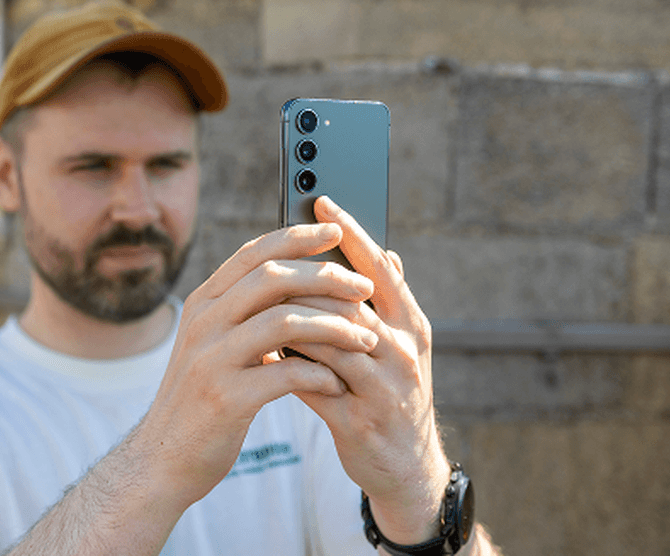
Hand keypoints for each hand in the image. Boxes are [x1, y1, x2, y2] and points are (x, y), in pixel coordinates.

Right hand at [136, 221, 379, 511]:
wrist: (163, 459)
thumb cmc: (203, 399)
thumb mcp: (214, 345)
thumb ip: (244, 313)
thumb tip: (296, 281)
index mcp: (204, 303)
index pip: (253, 253)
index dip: (296, 237)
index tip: (335, 231)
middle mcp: (203, 322)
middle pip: (273, 278)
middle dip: (326, 277)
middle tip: (365, 288)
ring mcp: (211, 358)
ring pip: (284, 321)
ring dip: (334, 327)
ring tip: (366, 338)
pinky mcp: (225, 398)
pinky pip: (286, 374)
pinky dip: (320, 374)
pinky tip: (339, 384)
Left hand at [283, 195, 449, 544]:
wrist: (406, 467)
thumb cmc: (392, 394)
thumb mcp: (399, 346)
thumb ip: (386, 304)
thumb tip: (384, 253)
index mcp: (412, 325)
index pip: (380, 268)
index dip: (351, 233)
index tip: (320, 202)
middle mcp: (403, 351)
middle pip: (350, 298)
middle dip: (307, 271)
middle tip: (271, 248)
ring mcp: (383, 388)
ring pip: (328, 338)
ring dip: (289, 317)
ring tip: (257, 297)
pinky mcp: (358, 421)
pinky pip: (312, 383)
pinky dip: (284, 364)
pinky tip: (260, 351)